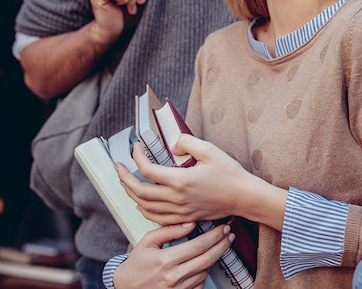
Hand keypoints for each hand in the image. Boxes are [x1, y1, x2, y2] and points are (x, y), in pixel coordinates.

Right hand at [113, 222, 231, 288]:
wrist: (126, 288)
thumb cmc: (137, 263)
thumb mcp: (147, 242)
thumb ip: (168, 230)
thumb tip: (190, 223)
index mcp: (165, 260)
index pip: (198, 246)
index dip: (214, 236)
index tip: (223, 228)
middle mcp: (173, 277)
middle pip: (207, 259)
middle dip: (222, 245)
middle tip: (230, 235)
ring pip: (205, 271)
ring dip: (215, 258)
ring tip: (220, 245)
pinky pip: (200, 284)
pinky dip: (205, 272)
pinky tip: (206, 262)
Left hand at [117, 137, 261, 225]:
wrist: (243, 197)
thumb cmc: (229, 173)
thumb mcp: (209, 150)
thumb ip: (186, 142)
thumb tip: (171, 146)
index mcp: (180, 180)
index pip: (147, 171)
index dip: (136, 157)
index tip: (136, 147)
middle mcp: (177, 198)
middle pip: (139, 191)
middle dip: (123, 178)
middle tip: (117, 166)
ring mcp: (179, 211)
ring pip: (145, 207)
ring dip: (131, 194)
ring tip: (124, 182)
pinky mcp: (184, 217)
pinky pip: (157, 218)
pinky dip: (144, 210)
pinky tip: (141, 204)